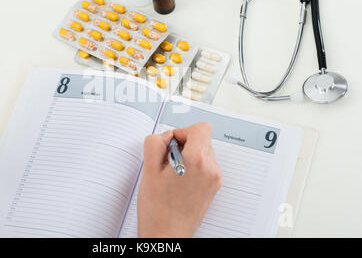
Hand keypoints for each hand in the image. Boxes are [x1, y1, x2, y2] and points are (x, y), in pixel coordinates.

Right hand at [137, 123, 221, 237]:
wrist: (167, 235)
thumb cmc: (158, 209)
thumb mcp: (148, 170)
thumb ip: (155, 143)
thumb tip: (166, 136)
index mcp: (197, 160)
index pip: (201, 128)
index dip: (183, 131)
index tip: (172, 144)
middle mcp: (211, 169)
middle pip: (201, 140)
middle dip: (183, 145)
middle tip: (167, 162)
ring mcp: (214, 179)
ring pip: (203, 153)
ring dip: (188, 157)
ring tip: (172, 175)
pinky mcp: (213, 188)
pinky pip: (205, 166)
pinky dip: (193, 168)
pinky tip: (178, 182)